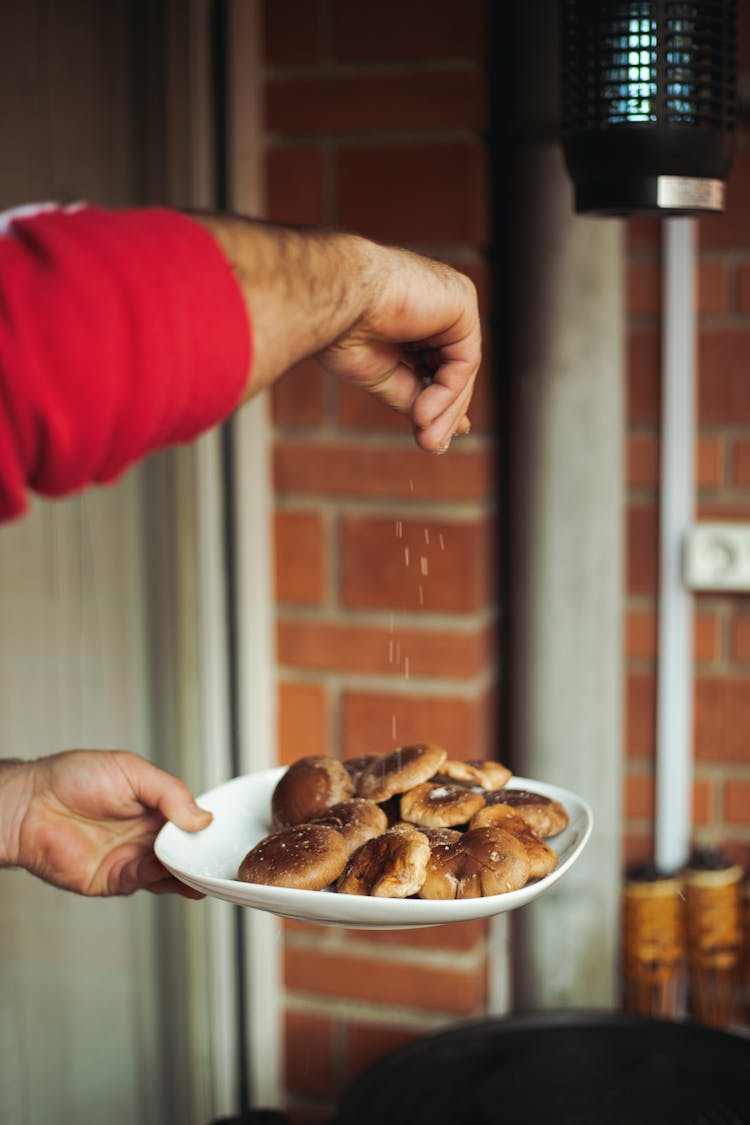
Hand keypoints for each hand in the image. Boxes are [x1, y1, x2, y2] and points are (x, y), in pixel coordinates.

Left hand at [1, 751, 211, 896]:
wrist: (31, 804)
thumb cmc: (72, 778)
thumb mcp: (132, 770)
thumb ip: (170, 793)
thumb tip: (202, 817)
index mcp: (154, 806)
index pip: (190, 820)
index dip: (206, 828)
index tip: (223, 833)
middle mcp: (145, 834)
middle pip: (185, 850)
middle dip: (202, 855)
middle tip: (220, 856)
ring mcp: (130, 858)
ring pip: (170, 872)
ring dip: (188, 873)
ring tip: (205, 869)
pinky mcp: (113, 879)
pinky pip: (144, 881)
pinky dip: (162, 878)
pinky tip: (173, 871)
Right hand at [191, 215, 480, 453]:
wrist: (330, 299)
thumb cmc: (340, 328)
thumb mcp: (383, 374)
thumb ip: (413, 396)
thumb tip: (438, 435)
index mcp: (414, 313)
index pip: (439, 363)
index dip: (441, 400)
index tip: (435, 437)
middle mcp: (438, 303)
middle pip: (454, 367)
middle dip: (445, 411)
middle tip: (431, 446)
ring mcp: (451, 300)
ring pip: (462, 368)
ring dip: (446, 408)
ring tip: (427, 439)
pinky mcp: (461, 302)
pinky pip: (464, 360)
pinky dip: (448, 391)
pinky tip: (423, 414)